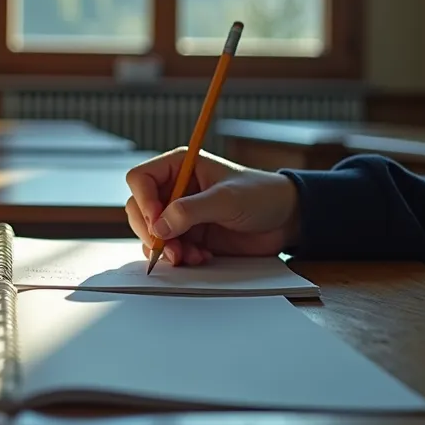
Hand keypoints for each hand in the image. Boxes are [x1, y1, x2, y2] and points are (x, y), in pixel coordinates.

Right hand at [125, 147, 300, 265]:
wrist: (285, 220)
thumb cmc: (260, 196)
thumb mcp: (226, 199)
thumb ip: (191, 210)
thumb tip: (159, 226)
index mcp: (180, 167)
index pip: (141, 179)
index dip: (143, 200)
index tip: (157, 221)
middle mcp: (175, 189)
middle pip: (139, 209)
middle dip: (151, 231)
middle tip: (170, 248)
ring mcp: (180, 214)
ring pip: (151, 233)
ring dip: (166, 249)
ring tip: (190, 256)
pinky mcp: (189, 236)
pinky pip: (168, 249)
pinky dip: (178, 257)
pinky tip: (200, 258)